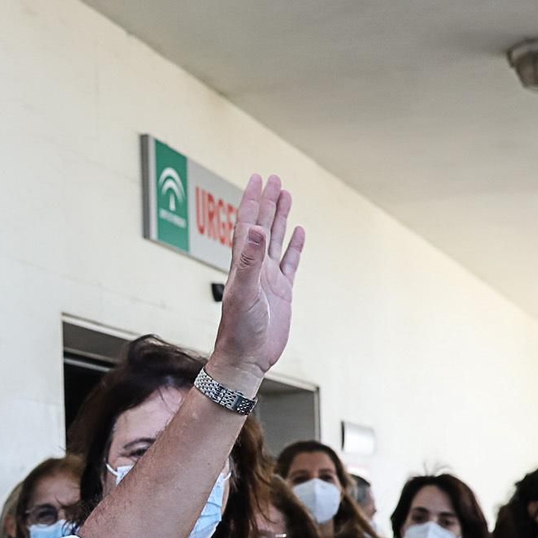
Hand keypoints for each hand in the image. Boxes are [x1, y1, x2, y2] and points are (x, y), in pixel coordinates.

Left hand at [205, 175, 305, 394]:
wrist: (246, 359)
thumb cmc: (239, 331)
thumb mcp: (244, 293)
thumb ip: (250, 261)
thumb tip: (256, 229)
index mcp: (242, 264)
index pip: (247, 224)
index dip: (252, 200)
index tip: (257, 178)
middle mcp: (254, 267)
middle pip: (262, 225)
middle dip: (267, 201)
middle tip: (273, 178)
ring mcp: (268, 279)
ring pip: (275, 240)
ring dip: (280, 217)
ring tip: (286, 195)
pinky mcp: (281, 292)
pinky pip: (289, 263)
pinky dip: (293, 246)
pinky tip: (298, 232)